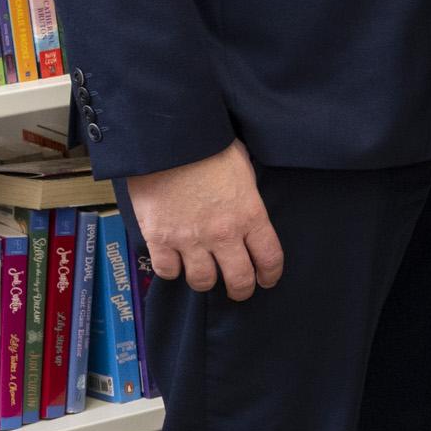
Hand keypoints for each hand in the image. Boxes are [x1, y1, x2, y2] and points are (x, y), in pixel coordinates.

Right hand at [128, 140, 284, 297]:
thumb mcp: (243, 171)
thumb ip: (246, 198)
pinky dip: (171, 270)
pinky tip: (175, 263)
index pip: (270, 258)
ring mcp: (190, 239)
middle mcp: (223, 234)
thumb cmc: (208, 147)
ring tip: (205, 275)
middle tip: (239, 290)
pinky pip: (167, 271)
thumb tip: (246, 207)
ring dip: (205, 281)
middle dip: (241, 289)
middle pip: (238, 279)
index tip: (266, 279)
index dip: (270, 274)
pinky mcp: (159, 238)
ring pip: (202, 281)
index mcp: (250, 215)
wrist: (168, 141)